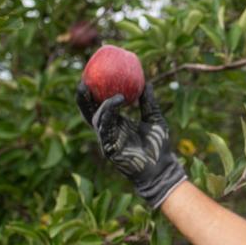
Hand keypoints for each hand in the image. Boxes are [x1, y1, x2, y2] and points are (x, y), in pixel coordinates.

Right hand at [76, 82, 186, 208]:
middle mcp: (110, 131)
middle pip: (89, 112)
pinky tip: (117, 101)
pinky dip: (109, 112)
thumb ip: (149, 103)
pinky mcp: (109, 148)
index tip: (92, 78)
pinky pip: (106, 127)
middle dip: (83, 98)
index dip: (93, 94)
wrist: (163, 166)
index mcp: (117, 124)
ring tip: (108, 91)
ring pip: (97, 118)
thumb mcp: (155, 119)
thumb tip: (147, 83)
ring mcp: (108, 140)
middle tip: (83, 82)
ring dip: (102, 103)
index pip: (100, 107)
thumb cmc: (159, 146)